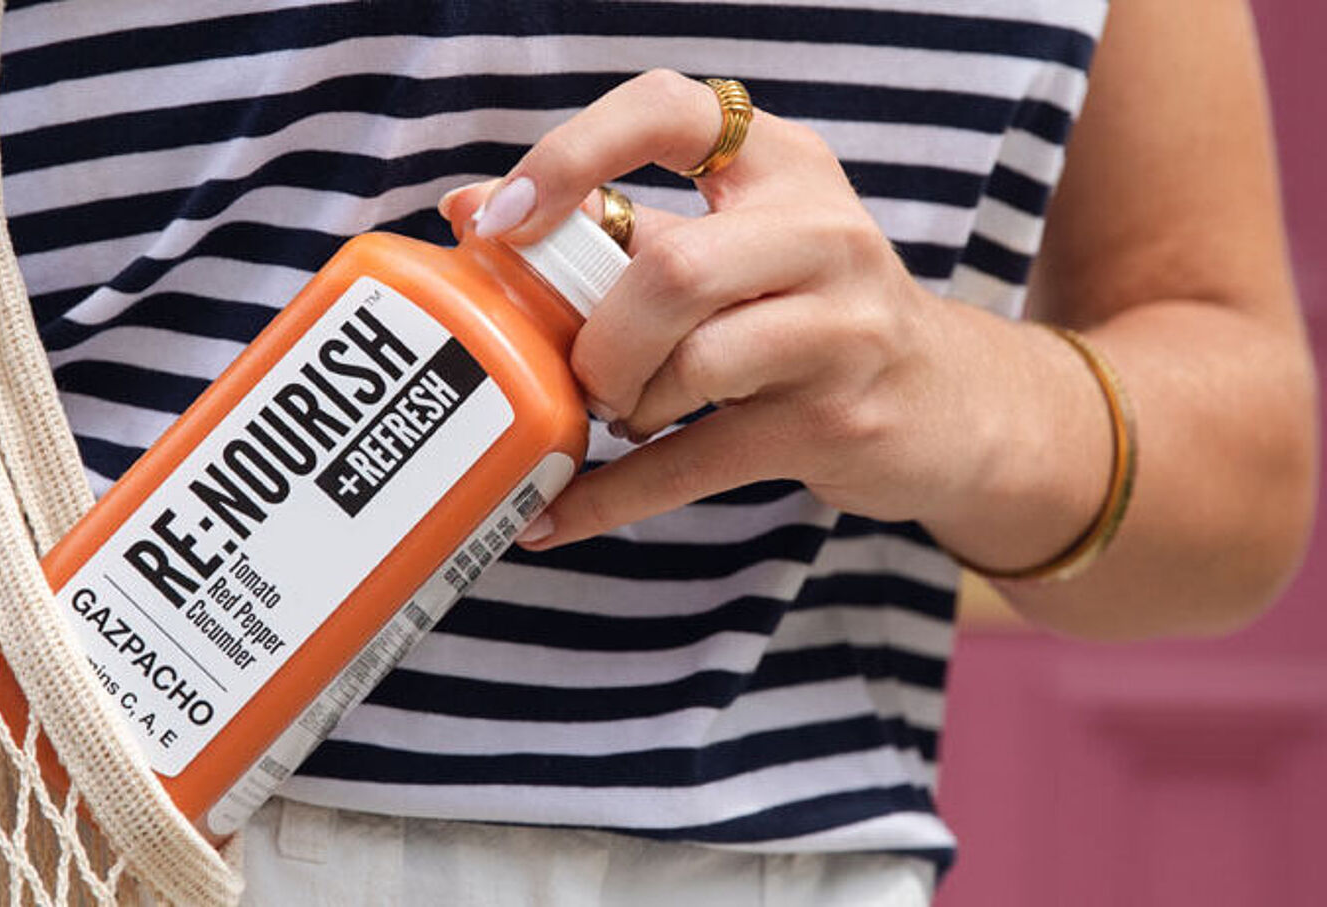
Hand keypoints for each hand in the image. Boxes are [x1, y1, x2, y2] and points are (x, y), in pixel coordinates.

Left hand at [439, 69, 1103, 557]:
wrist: (948, 403)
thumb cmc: (809, 312)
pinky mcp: (838, 419)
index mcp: (779, 164)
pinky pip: (697, 460)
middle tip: (583, 372)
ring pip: (692, 362)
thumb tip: (469, 211)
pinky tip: (559, 516)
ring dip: (625, 405)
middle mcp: (822, 232)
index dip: (571, 156)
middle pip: (671, 268)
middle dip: (597, 335)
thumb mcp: (736, 246)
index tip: (503, 220)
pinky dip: (613, 496)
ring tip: (624, 416)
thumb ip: (619, 225)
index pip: (669, 112)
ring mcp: (843, 329)